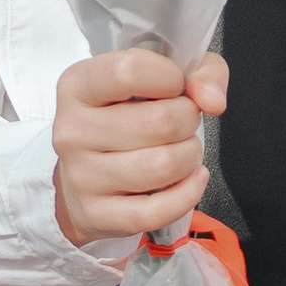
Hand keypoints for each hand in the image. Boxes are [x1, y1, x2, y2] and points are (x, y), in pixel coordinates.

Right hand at [52, 49, 227, 246]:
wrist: (83, 176)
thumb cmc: (125, 115)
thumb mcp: (157, 76)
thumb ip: (198, 71)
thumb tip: (214, 101)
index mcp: (78, 85)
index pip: (128, 70)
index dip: (169, 76)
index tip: (176, 85)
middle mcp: (72, 130)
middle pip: (159, 121)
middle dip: (188, 119)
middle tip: (183, 121)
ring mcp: (81, 176)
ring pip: (162, 166)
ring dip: (190, 155)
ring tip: (183, 149)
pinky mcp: (97, 215)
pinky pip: (157, 211)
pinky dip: (188, 193)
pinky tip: (192, 179)